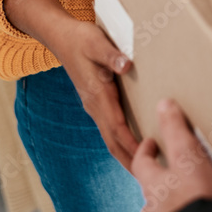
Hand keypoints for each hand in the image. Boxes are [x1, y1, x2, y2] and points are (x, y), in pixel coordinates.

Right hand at [58, 19, 139, 169]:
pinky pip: (108, 128)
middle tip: (150, 174)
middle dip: (129, 159)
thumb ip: (111, 55)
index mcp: (97, 94)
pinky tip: (131, 143)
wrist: (61, 37)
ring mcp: (93, 105)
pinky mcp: (95, 101)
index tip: (148, 155)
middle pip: (112, 141)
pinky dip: (120, 141)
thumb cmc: (81, 38)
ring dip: (125, 153)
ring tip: (145, 166)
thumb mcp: (96, 41)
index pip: (116, 127)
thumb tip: (127, 66)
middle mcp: (94, 105)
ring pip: (109, 137)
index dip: (132, 143)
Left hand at [132, 99, 211, 211]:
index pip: (139, 163)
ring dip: (170, 196)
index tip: (150, 141)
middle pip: (150, 186)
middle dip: (158, 176)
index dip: (144, 150)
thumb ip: (174, 130)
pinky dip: (181, 209)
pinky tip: (192, 206)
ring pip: (162, 205)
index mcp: (152, 185)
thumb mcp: (186, 155)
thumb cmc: (195, 198)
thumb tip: (163, 105)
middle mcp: (154, 206)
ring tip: (185, 189)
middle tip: (170, 167)